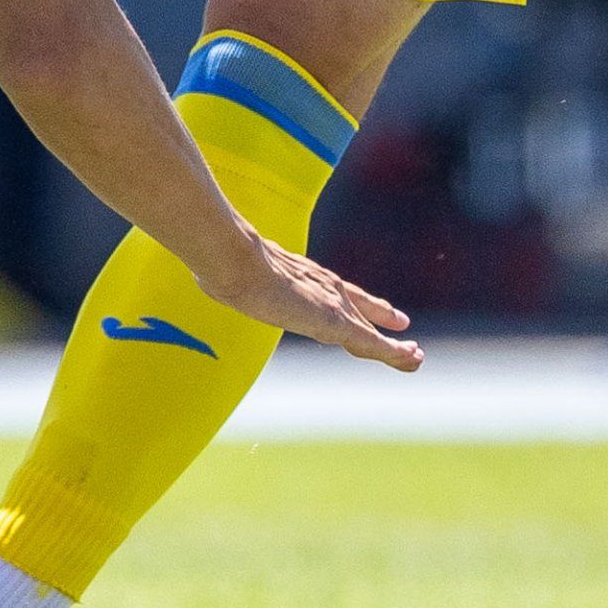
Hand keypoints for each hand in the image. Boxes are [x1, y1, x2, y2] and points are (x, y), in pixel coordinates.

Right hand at [196, 232, 422, 373]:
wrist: (236, 263)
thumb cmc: (226, 259)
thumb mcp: (228, 260)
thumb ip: (222, 256)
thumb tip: (195, 247)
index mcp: (301, 277)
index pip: (332, 289)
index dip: (348, 297)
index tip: (359, 302)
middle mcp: (324, 289)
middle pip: (357, 306)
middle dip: (378, 315)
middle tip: (401, 324)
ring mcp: (333, 307)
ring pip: (370, 333)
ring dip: (393, 347)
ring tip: (412, 355)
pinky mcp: (339, 324)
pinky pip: (375, 345)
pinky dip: (395, 355)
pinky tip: (411, 360)